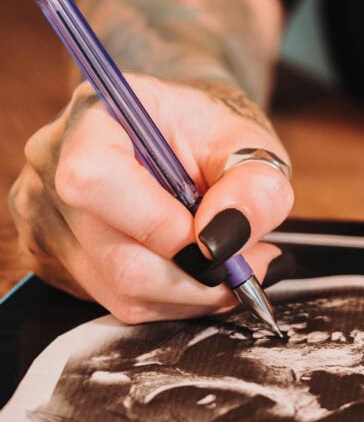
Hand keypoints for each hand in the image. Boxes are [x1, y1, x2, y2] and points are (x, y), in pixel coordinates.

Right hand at [8, 75, 293, 323]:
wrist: (186, 142)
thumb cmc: (214, 137)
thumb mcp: (251, 145)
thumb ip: (254, 187)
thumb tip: (223, 242)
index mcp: (93, 118)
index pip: (96, 181)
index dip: (163, 226)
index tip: (220, 239)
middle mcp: (54, 170)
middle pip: (118, 258)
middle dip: (198, 276)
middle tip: (249, 263)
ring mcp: (50, 221)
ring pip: (123, 292)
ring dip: (194, 292)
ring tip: (232, 263)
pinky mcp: (63, 261)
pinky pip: (120, 303)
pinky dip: (174, 298)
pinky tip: (198, 269)